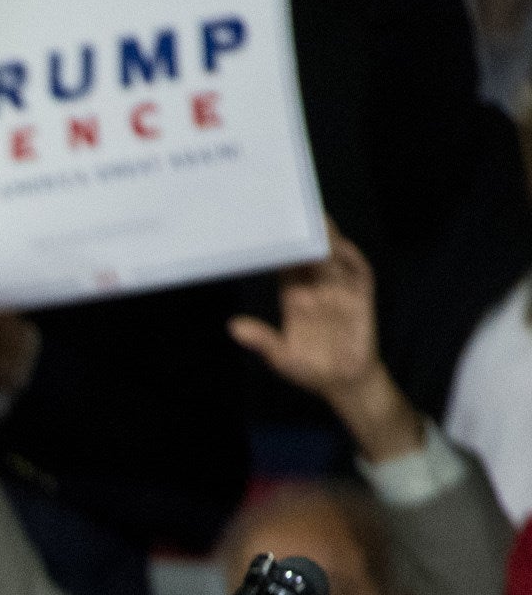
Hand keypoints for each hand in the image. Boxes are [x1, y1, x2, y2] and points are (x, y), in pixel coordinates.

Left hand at [230, 227, 420, 461]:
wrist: (344, 383)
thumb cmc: (310, 369)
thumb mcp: (280, 357)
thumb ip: (262, 339)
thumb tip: (233, 326)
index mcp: (295, 298)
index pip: (285, 267)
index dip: (279, 249)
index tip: (266, 230)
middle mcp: (317, 289)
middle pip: (310, 256)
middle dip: (304, 235)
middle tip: (292, 211)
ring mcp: (340, 292)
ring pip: (333, 259)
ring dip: (328, 240)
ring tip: (317, 221)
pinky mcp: (361, 298)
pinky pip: (359, 273)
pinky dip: (351, 259)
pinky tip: (342, 247)